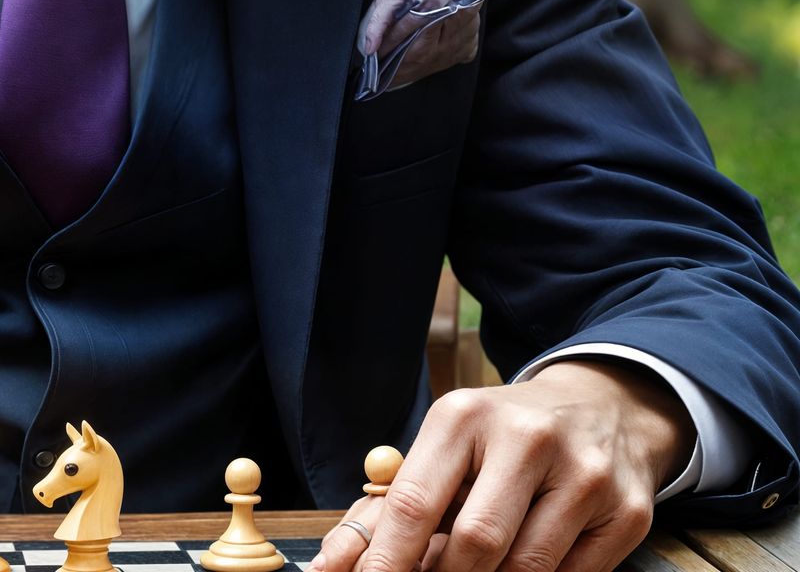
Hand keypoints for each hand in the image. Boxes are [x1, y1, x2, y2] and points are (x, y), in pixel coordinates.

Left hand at [312, 361, 694, 571]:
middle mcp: (526, 437)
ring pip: (526, 568)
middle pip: (475, 543)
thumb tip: (334, 565)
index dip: (388, 560)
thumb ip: (394, 507)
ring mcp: (583, 474)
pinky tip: (529, 564)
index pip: (416, 502)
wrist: (601, 406)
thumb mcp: (447, 447)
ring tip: (478, 569)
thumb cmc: (502, 437)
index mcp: (465, 415)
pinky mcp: (627, 512)